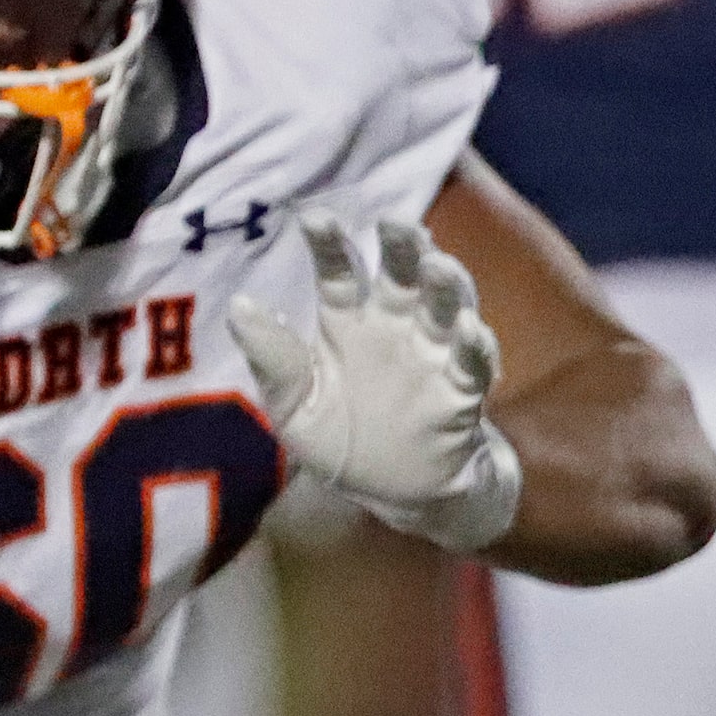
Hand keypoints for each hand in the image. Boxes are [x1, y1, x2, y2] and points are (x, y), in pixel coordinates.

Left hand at [229, 213, 521, 551]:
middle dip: (403, 247)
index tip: (314, 218)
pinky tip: (469, 329)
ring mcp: (432, 357)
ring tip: (438, 265)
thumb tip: (239, 307)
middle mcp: (394, 329)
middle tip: (397, 223)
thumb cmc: (341, 446)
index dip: (329, 244)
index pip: (339, 272)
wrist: (396, 497)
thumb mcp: (293, 409)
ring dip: (445, 285)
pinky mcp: (463, 393)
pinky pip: (473, 364)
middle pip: (403, 275)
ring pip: (445, 307)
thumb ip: (274, 360)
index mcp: (348, 324)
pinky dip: (476, 346)